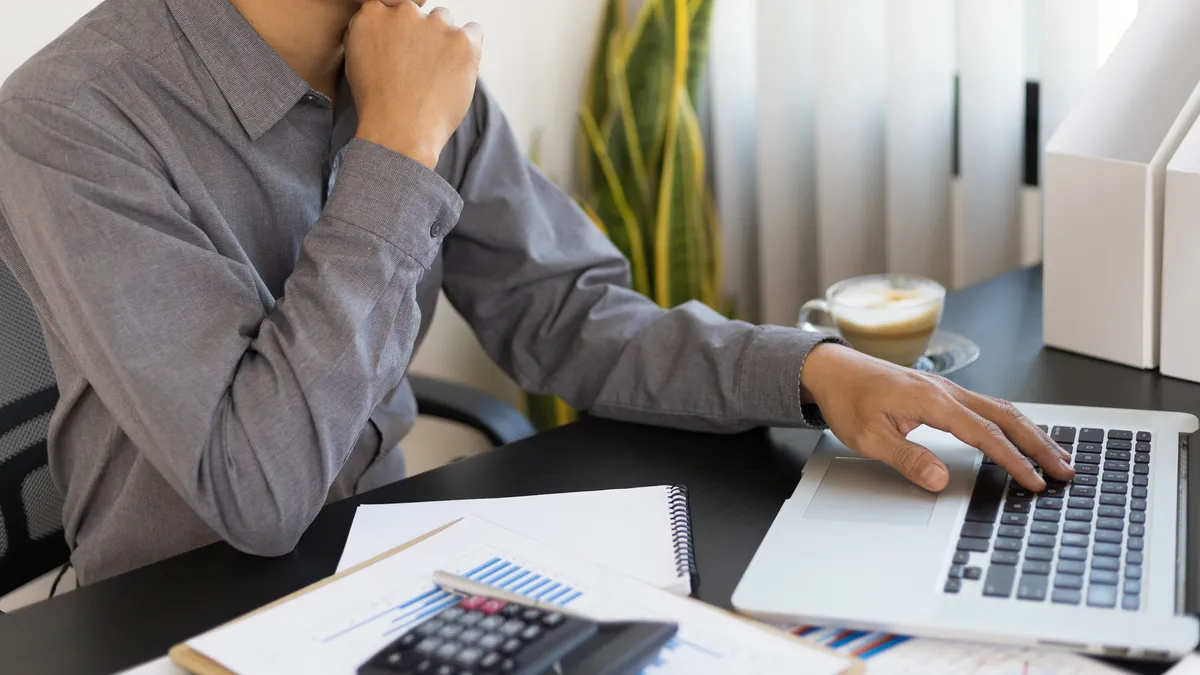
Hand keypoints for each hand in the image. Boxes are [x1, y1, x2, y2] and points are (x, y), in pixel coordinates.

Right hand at [346, 1, 483, 167]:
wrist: (401, 132)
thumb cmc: (378, 105)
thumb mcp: (356, 63)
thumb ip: (370, 35)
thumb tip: (385, 26)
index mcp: (372, 15)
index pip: (391, 8)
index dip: (398, 32)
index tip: (402, 52)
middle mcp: (403, 12)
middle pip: (419, 13)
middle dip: (421, 34)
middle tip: (421, 68)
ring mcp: (435, 25)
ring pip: (445, 19)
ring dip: (445, 39)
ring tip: (438, 74)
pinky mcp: (463, 41)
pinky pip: (474, 31)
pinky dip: (470, 47)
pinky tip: (459, 69)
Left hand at [799, 343, 1073, 491]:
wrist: (832, 370)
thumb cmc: (848, 400)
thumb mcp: (869, 438)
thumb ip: (907, 458)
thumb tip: (941, 480)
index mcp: (933, 400)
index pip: (986, 434)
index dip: (1014, 460)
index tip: (1035, 482)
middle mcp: (947, 391)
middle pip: (1007, 417)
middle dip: (1040, 445)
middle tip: (1067, 471)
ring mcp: (947, 389)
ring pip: (1003, 408)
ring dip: (1032, 432)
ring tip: (1056, 456)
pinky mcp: (943, 393)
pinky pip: (988, 406)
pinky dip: (1013, 422)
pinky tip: (1022, 435)